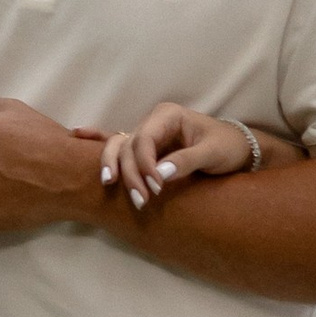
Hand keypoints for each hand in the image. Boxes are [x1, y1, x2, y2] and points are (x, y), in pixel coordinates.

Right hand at [91, 102, 258, 212]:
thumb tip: (160, 174)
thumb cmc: (228, 147)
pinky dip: (98, 139)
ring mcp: (147, 134)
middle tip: (140, 200)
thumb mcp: (213, 153)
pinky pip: (118, 144)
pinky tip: (77, 134)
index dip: (145, 164)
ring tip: (109, 185)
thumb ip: (187, 161)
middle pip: (128, 146)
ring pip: (119, 148)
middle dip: (129, 173)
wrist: (238, 149)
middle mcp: (153, 122)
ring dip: (115, 168)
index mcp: (168, 115)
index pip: (144, 139)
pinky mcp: (146, 149)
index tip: (156, 188)